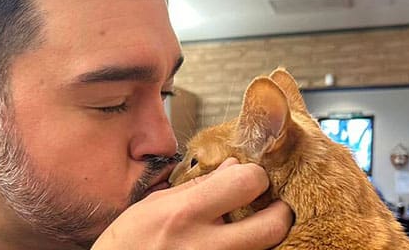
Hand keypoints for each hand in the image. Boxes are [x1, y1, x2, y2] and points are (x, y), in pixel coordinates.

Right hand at [92, 158, 292, 249]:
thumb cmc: (128, 245)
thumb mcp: (154, 205)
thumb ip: (197, 186)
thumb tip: (234, 166)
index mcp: (186, 214)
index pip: (247, 182)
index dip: (256, 176)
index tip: (251, 178)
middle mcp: (205, 246)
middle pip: (273, 226)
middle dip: (280, 212)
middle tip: (273, 206)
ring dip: (265, 237)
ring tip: (251, 227)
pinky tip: (234, 243)